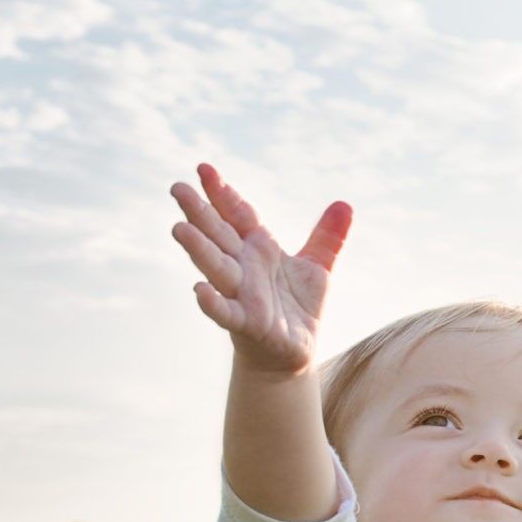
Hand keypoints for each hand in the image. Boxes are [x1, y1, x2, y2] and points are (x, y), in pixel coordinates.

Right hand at [170, 162, 351, 375]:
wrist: (294, 353)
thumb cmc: (297, 307)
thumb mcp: (317, 268)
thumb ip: (328, 237)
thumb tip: (345, 204)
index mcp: (259, 249)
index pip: (237, 215)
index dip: (222, 193)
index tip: (203, 168)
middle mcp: (245, 267)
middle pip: (218, 235)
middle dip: (199, 213)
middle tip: (176, 188)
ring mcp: (242, 294)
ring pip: (217, 268)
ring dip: (199, 250)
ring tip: (179, 228)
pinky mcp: (247, 323)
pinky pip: (226, 312)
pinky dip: (213, 303)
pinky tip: (198, 290)